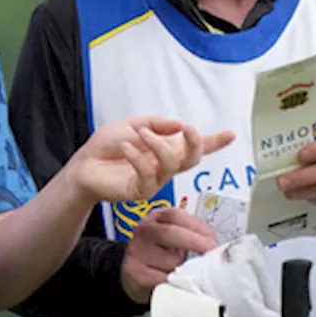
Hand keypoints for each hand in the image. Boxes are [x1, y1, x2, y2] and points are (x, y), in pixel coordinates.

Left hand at [70, 116, 234, 203]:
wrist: (83, 165)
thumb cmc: (106, 146)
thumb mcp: (132, 124)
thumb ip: (156, 124)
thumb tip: (180, 125)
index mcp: (164, 148)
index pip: (194, 146)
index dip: (214, 142)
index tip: (231, 134)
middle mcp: (163, 165)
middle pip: (192, 158)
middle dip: (196, 143)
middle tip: (189, 130)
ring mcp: (154, 180)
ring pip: (172, 164)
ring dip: (158, 145)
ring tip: (141, 135)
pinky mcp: (141, 192)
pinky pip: (148, 175)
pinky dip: (138, 158)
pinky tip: (126, 149)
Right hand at [121, 208, 218, 302]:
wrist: (134, 275)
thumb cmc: (160, 255)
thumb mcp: (173, 238)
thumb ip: (191, 235)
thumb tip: (216, 245)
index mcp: (156, 218)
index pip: (175, 215)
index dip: (197, 227)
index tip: (213, 240)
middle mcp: (144, 231)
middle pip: (170, 233)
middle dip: (195, 243)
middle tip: (211, 253)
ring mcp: (137, 252)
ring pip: (170, 261)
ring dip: (185, 269)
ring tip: (188, 273)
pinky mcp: (135, 274)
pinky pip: (163, 280)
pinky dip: (176, 283)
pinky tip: (179, 284)